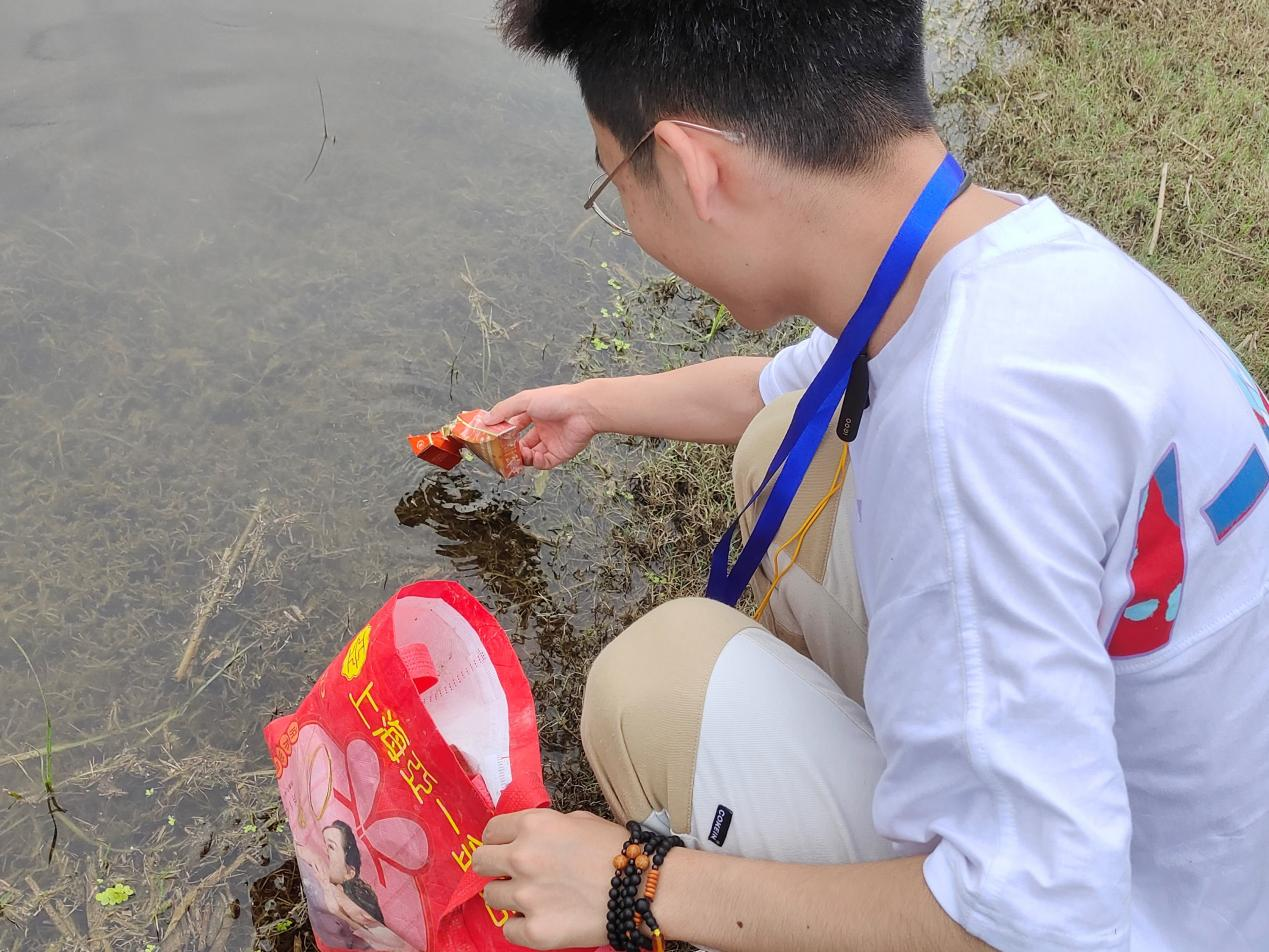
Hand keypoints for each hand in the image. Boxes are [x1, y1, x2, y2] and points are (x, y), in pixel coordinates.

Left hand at [474, 809, 625, 949]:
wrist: (644, 888)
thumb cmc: (616, 851)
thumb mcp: (579, 820)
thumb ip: (545, 827)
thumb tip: (525, 837)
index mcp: (533, 825)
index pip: (490, 831)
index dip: (498, 841)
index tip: (505, 849)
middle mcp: (522, 856)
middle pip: (480, 862)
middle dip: (493, 868)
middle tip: (511, 875)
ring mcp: (526, 895)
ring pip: (491, 898)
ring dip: (509, 898)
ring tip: (535, 898)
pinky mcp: (535, 930)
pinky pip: (508, 930)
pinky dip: (522, 927)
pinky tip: (543, 919)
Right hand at [486, 383, 600, 469]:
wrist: (584, 410)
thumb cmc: (557, 400)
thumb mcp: (525, 400)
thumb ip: (504, 410)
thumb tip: (485, 420)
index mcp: (536, 413)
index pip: (516, 424)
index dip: (505, 431)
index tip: (493, 437)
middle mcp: (544, 428)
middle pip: (522, 442)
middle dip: (511, 449)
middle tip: (501, 452)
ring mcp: (552, 442)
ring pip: (531, 455)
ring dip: (521, 457)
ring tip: (515, 455)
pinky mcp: (560, 454)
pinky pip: (543, 463)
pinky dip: (534, 463)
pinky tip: (529, 458)